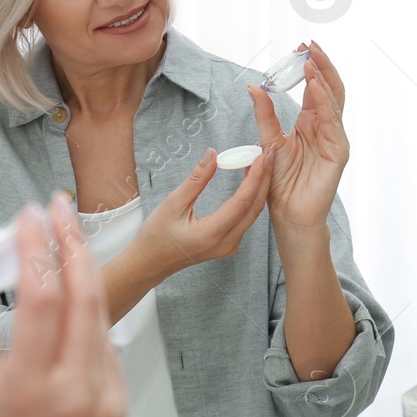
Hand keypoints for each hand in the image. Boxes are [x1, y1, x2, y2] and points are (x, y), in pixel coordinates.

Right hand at [0, 192, 126, 416]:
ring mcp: (102, 396)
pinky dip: (90, 313)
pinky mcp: (118, 405)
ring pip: (101, 313)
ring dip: (85, 268)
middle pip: (83, 291)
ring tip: (66, 235)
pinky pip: (105, 345)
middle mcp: (72, 388)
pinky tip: (74, 293)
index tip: (27, 215)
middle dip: (70, 240)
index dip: (35, 247)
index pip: (40, 294)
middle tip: (57, 206)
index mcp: (28, 385)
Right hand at [125, 144, 272, 283]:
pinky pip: (246, 219)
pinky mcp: (228, 244)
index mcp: (211, 234)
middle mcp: (226, 243)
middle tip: (267, 153)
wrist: (150, 262)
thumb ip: (196, 179)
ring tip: (260, 162)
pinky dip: (251, 198)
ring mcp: (229, 246)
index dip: (254, 177)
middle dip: (263, 178)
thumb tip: (212, 154)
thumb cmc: (156, 236)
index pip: (242, 202)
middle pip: (254, 207)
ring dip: (259, 187)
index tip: (261, 156)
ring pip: (253, 214)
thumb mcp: (173, 203)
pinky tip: (251, 181)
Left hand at [247, 38, 348, 230]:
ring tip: (311, 60)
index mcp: (310, 122)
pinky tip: (315, 87)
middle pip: (329, 88)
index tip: (299, 47)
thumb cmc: (280, 182)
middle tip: (309, 45)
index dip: (309, 66)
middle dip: (321, 64)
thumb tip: (254, 86)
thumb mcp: (269, 140)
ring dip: (323, 78)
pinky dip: (324, 102)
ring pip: (334, 100)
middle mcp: (325, 126)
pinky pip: (333, 122)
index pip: (314, 87)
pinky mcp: (338, 151)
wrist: (288, 213)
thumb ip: (265, 114)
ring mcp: (334, 138)